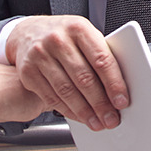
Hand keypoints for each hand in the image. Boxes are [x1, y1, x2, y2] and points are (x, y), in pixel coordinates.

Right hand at [6, 15, 128, 130]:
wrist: (28, 32)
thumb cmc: (64, 35)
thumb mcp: (84, 34)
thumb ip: (100, 54)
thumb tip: (120, 85)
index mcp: (79, 28)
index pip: (101, 59)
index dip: (114, 83)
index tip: (122, 101)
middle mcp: (58, 40)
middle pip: (84, 78)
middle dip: (100, 103)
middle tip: (111, 118)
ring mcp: (40, 55)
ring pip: (67, 91)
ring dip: (84, 111)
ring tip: (97, 122)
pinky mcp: (28, 72)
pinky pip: (51, 97)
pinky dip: (67, 111)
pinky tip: (78, 116)